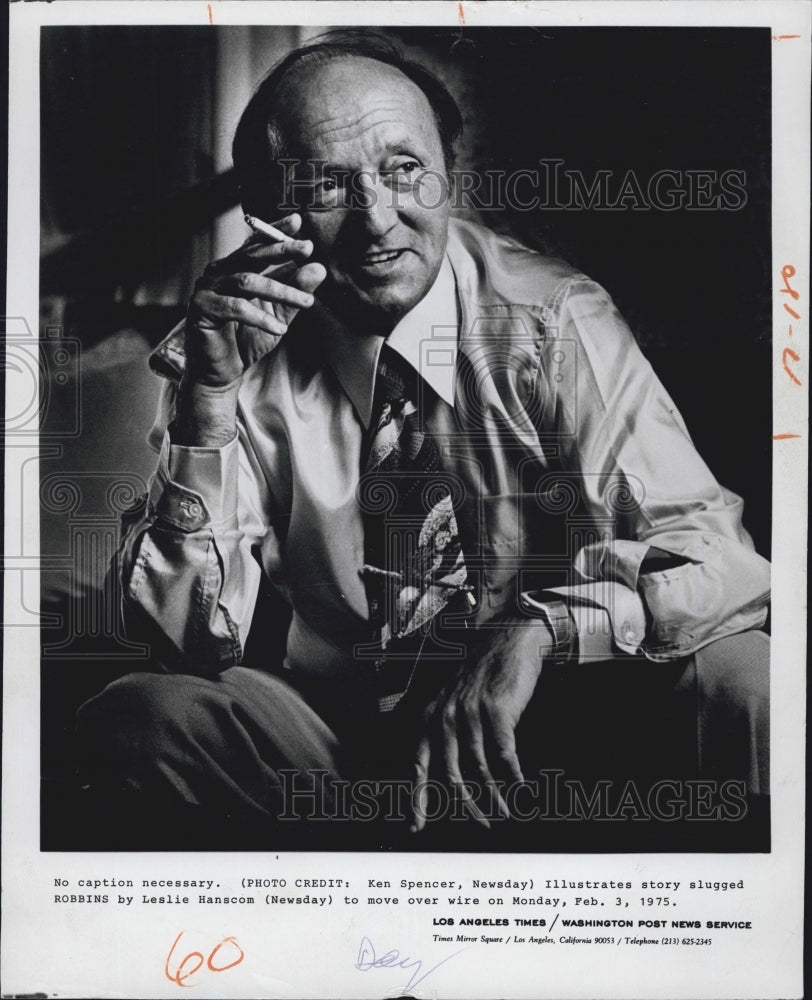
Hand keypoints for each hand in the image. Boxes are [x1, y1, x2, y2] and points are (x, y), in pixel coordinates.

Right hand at [184, 212, 326, 386]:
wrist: (221, 371)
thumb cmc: (246, 340)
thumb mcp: (279, 315)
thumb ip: (296, 292)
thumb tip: (318, 268)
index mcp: (233, 268)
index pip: (255, 244)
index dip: (275, 231)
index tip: (297, 222)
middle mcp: (218, 273)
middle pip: (252, 255)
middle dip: (281, 250)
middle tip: (307, 249)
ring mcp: (207, 289)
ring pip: (248, 281)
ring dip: (280, 290)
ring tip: (306, 302)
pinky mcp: (202, 309)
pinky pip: (236, 308)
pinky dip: (261, 318)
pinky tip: (280, 329)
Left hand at [410, 620, 551, 831]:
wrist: (507, 641)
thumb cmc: (481, 676)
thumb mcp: (451, 700)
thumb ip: (444, 732)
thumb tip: (447, 775)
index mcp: (429, 717)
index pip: (417, 764)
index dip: (417, 797)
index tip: (416, 826)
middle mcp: (445, 717)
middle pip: (451, 775)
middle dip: (465, 806)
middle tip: (481, 826)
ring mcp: (470, 713)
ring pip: (480, 769)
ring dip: (494, 797)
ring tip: (505, 813)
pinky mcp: (496, 711)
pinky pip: (505, 755)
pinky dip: (514, 777)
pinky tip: (521, 790)